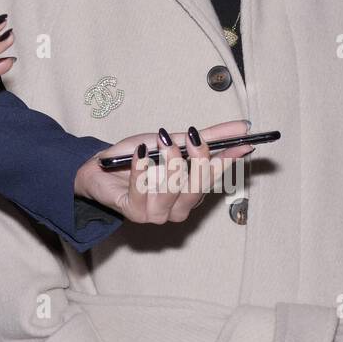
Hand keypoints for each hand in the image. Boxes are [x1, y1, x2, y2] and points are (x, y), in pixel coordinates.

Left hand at [75, 120, 255, 223]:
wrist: (99, 166)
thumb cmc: (139, 156)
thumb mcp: (174, 141)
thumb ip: (207, 136)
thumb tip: (242, 127)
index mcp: (190, 193)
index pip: (214, 179)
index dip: (228, 161)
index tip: (243, 144)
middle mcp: (177, 208)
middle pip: (196, 190)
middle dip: (197, 162)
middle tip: (192, 137)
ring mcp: (155, 214)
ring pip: (171, 193)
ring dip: (169, 163)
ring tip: (162, 140)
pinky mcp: (132, 212)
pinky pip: (141, 193)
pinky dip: (141, 170)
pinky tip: (141, 152)